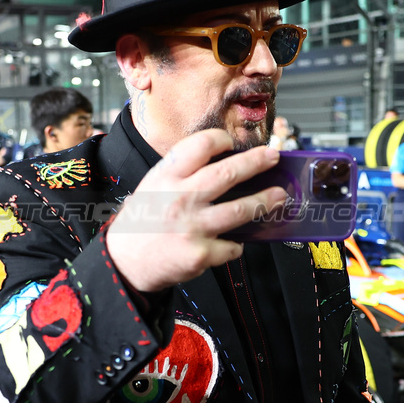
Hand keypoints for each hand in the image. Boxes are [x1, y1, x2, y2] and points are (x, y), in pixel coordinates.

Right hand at [105, 129, 287, 293]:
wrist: (124, 263)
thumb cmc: (142, 223)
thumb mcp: (153, 186)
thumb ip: (182, 174)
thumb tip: (224, 164)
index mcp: (167, 177)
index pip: (200, 146)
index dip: (221, 139)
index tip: (233, 143)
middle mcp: (180, 198)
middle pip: (228, 173)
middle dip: (256, 162)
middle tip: (273, 157)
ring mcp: (192, 226)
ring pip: (239, 210)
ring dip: (264, 201)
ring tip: (278, 196)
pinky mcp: (200, 253)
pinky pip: (231, 246)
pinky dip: (237, 244)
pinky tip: (235, 242)